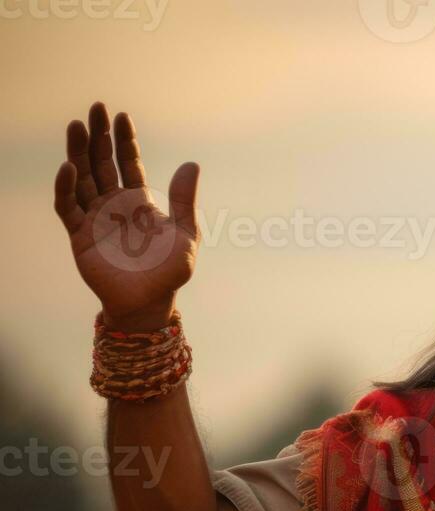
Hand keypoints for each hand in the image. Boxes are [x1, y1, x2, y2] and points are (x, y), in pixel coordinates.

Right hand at [54, 103, 198, 330]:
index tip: (121, 115)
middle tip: (95, 108)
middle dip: (98, 136)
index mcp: (139, 201)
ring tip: (77, 126)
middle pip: (101, 162)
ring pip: (82, 177)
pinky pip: (69, 206)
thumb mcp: (185, 233)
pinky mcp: (79, 235)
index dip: (124, 140)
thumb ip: (183, 200)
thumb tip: (192, 164)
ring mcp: (94, 217)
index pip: (128, 162)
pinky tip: (69, 167)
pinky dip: (67, 187)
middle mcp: (113, 204)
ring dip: (78, 152)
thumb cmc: (170, 272)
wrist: (150, 302)